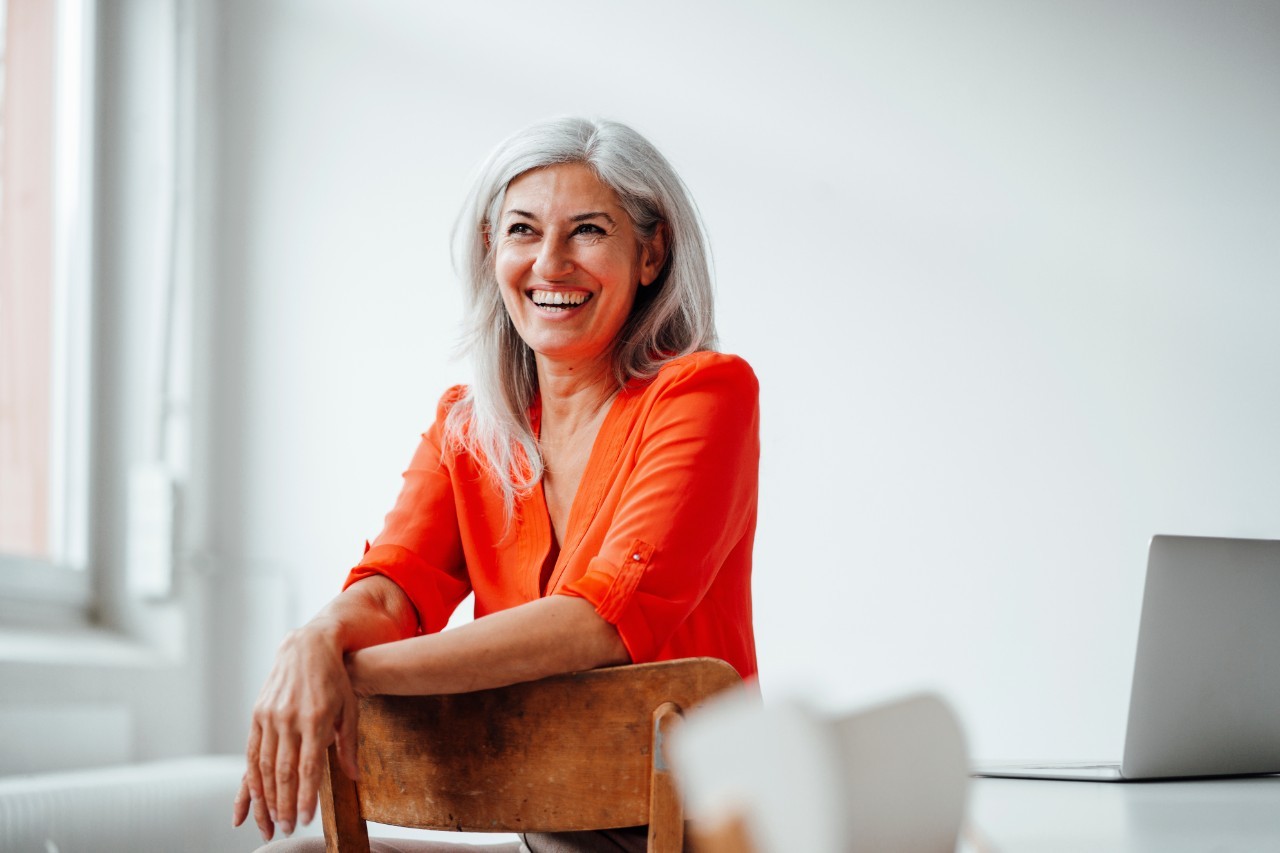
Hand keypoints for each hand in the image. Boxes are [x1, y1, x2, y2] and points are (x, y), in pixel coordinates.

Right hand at [232, 624, 361, 840]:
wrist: (307, 646)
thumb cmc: (335, 678)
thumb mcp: (350, 707)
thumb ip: (349, 745)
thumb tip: (354, 777)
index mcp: (315, 718)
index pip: (309, 766)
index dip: (306, 796)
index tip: (306, 819)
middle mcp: (289, 718)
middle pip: (283, 772)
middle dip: (284, 805)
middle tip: (287, 829)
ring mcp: (269, 716)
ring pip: (263, 767)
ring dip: (265, 799)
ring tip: (269, 823)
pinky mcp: (257, 714)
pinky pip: (251, 753)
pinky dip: (250, 779)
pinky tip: (253, 799)